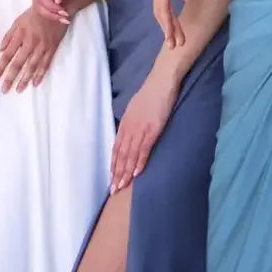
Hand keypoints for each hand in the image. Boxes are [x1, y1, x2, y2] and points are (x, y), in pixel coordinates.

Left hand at [0, 8, 67, 93]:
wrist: (57, 7)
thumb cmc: (35, 14)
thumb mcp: (18, 21)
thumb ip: (8, 36)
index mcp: (20, 35)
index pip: (8, 54)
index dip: (1, 66)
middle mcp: (30, 42)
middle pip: (18, 63)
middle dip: (10, 77)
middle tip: (4, 90)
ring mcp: (42, 46)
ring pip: (31, 66)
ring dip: (24, 79)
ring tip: (18, 90)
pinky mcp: (52, 48)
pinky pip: (45, 64)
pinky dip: (40, 74)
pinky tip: (35, 83)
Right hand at [32, 0, 85, 23]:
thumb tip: (57, 1)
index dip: (51, 7)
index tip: (64, 12)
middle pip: (38, 4)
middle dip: (51, 13)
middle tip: (66, 18)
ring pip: (40, 6)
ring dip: (52, 14)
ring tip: (66, 19)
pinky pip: (46, 4)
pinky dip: (53, 11)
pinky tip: (64, 15)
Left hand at [110, 70, 177, 193]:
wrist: (160, 83)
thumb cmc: (150, 95)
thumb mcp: (135, 109)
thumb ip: (131, 123)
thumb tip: (128, 134)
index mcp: (125, 124)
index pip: (116, 148)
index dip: (113, 164)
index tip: (111, 177)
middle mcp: (129, 128)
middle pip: (121, 154)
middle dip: (117, 173)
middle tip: (113, 189)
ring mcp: (140, 130)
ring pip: (130, 155)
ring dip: (126, 172)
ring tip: (122, 185)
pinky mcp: (152, 130)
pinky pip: (144, 149)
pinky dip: (139, 162)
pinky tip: (136, 173)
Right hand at [148, 0, 195, 47]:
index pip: (162, 5)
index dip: (167, 22)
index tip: (172, 36)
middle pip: (160, 12)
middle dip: (167, 29)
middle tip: (176, 46)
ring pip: (160, 12)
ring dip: (167, 27)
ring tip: (175, 42)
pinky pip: (162, 8)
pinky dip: (167, 20)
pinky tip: (172, 29)